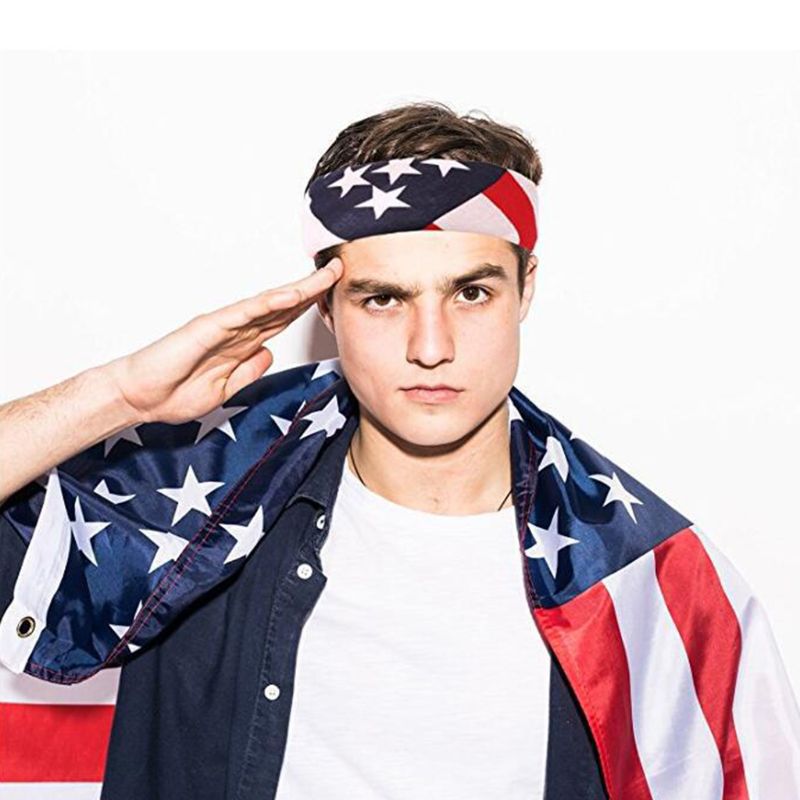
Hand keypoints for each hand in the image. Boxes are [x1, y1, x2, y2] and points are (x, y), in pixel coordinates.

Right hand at [106, 258, 342, 423]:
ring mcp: (224, 325)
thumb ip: (249, 370)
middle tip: (340, 271)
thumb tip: (270, 353)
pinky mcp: (208, 327)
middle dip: (314, 289)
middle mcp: (237, 330)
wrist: (140, 398)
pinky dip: (268, 303)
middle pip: (284, 306)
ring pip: (269, 303)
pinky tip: (291, 295)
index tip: (336, 297)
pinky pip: (244, 312)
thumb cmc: (175, 392)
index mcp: (243, 344)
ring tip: (326, 275)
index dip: (311, 307)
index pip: (284, 321)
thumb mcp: (227, 389)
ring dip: (299, 289)